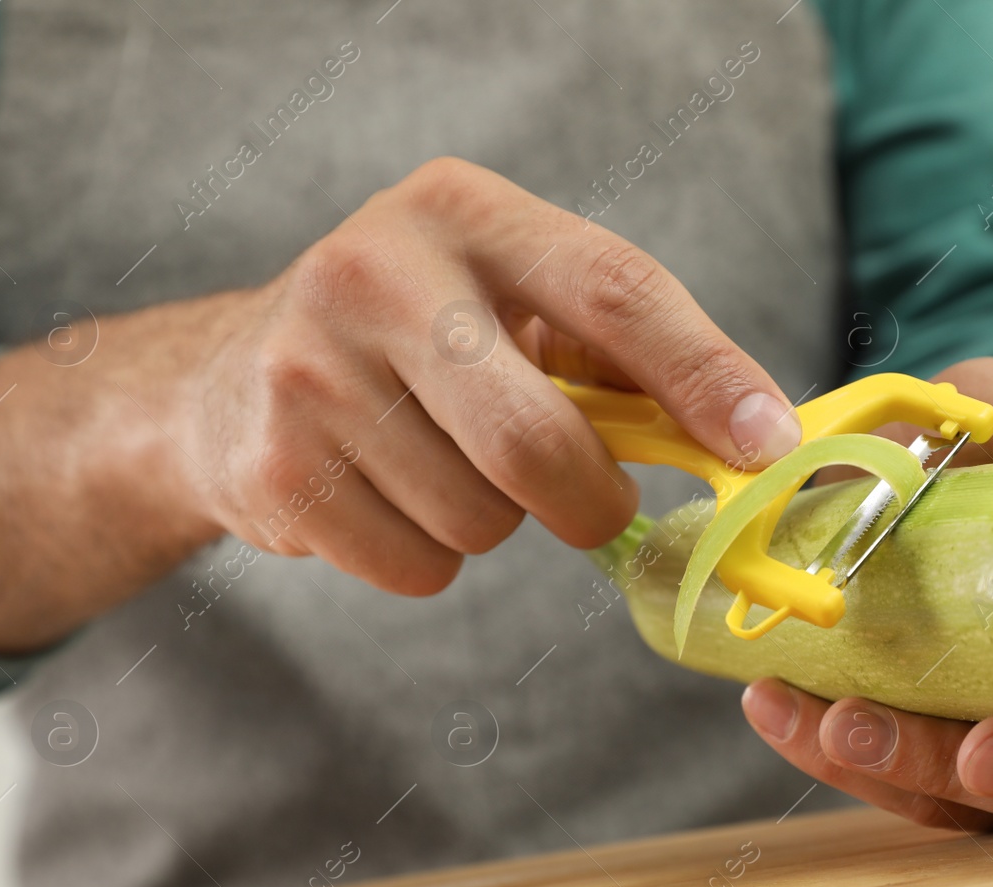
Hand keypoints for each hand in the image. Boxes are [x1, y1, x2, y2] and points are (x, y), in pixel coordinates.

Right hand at [174, 157, 799, 594]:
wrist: (227, 380)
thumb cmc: (416, 342)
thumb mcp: (505, 304)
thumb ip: (616, 356)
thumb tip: (750, 438)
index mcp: (463, 212)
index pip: (612, 290)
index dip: (702, 374)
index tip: (765, 445)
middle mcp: (377, 271)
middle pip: (536, 441)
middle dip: (590, 502)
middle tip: (593, 506)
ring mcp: (312, 371)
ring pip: (480, 520)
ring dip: (493, 522)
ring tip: (442, 465)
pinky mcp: (276, 467)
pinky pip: (417, 567)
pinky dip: (427, 558)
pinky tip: (386, 497)